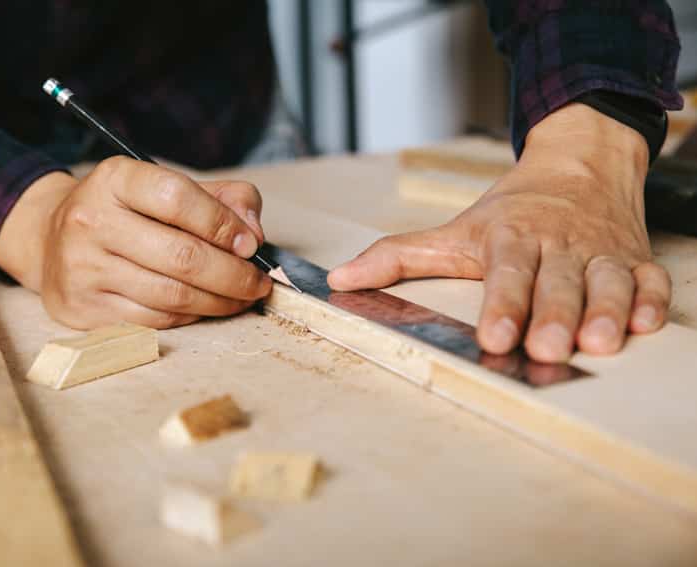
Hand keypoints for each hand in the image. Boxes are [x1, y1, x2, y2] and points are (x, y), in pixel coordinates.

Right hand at [0, 157, 271, 328]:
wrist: (50, 239)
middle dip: (233, 275)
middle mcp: (91, 221)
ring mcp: (83, 269)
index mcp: (114, 180)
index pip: (177, 198)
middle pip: (181, 256)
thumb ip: (221, 198)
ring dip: (219, 302)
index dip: (223, 224)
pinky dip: (190, 317)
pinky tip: (205, 307)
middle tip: (259, 282)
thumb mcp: (166, 187)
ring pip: (171, 296)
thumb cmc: (126, 212)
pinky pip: (154, 321)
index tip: (251, 244)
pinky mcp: (83, 308)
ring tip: (241, 297)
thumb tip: (254, 233)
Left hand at [328, 103, 670, 362]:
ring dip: (608, 310)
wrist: (577, 163)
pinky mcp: (632, 257)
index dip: (502, 304)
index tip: (494, 337)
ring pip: (607, 280)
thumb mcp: (453, 230)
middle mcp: (556, 243)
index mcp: (510, 237)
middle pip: (557, 281)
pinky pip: (650, 278)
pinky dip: (653, 300)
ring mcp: (598, 251)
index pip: (505, 272)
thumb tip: (341, 280)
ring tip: (601, 342)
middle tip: (548, 347)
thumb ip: (398, 257)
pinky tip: (649, 324)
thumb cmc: (511, 209)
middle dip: (554, 314)